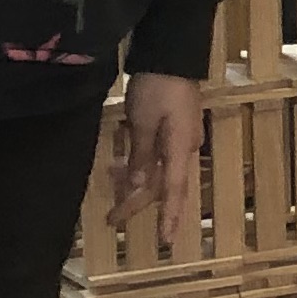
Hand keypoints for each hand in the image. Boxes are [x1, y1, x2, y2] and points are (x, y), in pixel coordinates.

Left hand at [119, 72, 203, 251]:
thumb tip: (141, 186)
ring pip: (158, 172)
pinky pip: (157, 157)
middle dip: (137, 202)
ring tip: (112, 192)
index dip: (170, 217)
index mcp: (180, 148)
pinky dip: (139, 167)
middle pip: (163, 184)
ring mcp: (181, 138)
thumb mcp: (143, 121)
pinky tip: (123, 167)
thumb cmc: (157, 87)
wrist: (172, 54)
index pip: (175, 190)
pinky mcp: (174, 129)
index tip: (166, 242)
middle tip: (112, 219)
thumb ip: (142, 155)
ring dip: (136, 184)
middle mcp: (185, 148)